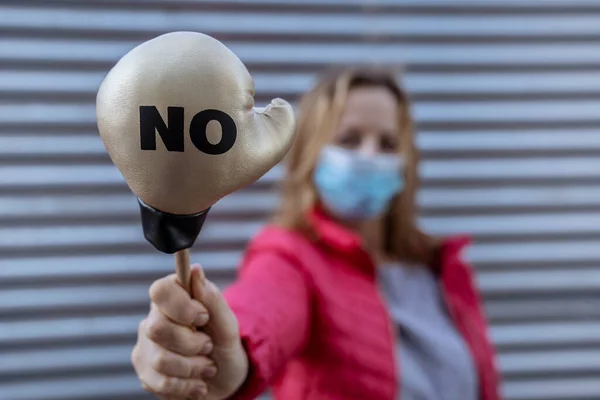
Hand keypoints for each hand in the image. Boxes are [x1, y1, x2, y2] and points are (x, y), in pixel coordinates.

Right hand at [132, 264, 248, 398]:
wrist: (224, 379)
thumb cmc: (224, 344)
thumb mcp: (227, 323)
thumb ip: (212, 298)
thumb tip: (195, 270)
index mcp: (174, 298)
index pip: (160, 290)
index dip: (181, 306)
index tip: (203, 317)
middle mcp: (154, 318)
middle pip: (157, 328)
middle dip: (192, 344)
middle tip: (208, 346)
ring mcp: (146, 347)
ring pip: (160, 359)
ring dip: (193, 368)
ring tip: (207, 367)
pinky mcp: (145, 373)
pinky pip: (160, 383)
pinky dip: (187, 387)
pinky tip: (197, 384)